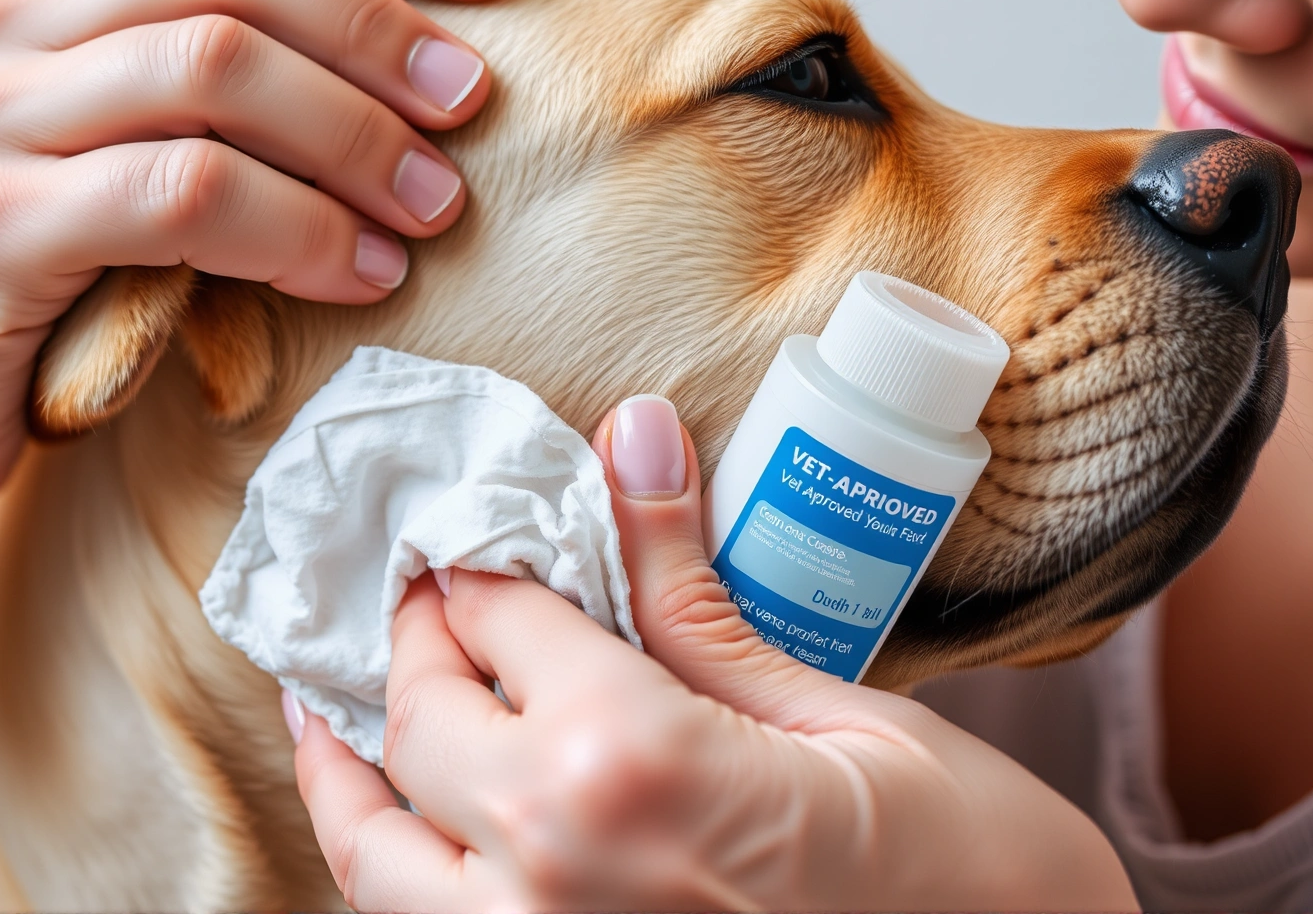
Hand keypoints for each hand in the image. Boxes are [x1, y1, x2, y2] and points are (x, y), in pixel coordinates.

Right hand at [0, 0, 523, 598]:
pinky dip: (294, 229)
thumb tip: (414, 62)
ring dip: (355, 135)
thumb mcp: (110, 130)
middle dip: (384, 29)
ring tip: (433, 207)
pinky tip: (356, 272)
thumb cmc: (11, 250)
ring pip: (216, 68)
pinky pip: (179, 195)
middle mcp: (21, 17)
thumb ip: (218, 78)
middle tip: (472, 105)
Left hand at [291, 396, 1137, 911]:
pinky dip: (384, 860)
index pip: (503, 620)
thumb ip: (693, 594)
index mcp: (630, 765)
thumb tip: (632, 442)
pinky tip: (398, 814)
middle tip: (441, 591)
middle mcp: (551, 869)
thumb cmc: (968, 874)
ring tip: (344, 699)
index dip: (486, 559)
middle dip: (423, 637)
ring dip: (355, 762)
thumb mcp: (836, 714)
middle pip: (423, 717)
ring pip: (375, 848)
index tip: (484, 528)